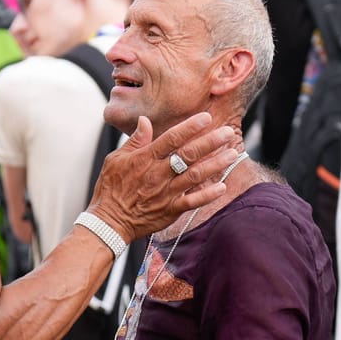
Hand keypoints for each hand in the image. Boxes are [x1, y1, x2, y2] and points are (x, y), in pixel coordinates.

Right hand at [88, 114, 243, 240]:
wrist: (108, 221)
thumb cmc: (111, 189)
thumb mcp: (115, 159)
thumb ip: (135, 141)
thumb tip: (145, 120)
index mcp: (145, 159)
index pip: (172, 138)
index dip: (190, 127)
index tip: (207, 118)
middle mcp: (158, 174)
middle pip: (188, 154)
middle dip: (210, 142)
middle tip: (228, 132)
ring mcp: (166, 192)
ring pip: (195, 175)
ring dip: (215, 164)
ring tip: (232, 154)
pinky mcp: (170, 210)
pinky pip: (192, 201)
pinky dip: (208, 195)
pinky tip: (222, 186)